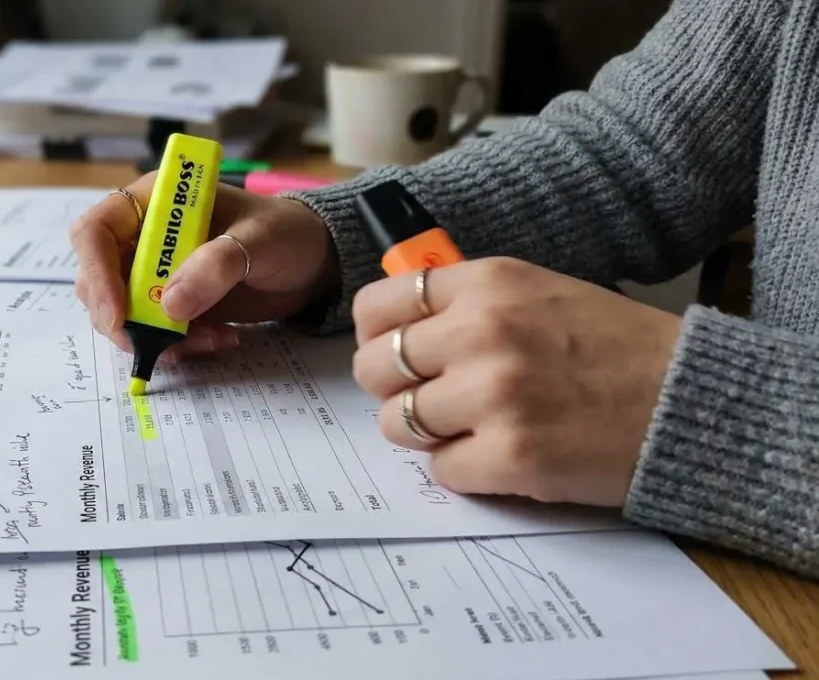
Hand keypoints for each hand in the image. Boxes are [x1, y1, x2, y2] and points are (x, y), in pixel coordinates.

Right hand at [70, 172, 339, 357]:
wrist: (311, 262)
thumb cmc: (284, 232)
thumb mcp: (258, 239)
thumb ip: (215, 266)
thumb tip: (169, 305)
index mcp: (153, 202)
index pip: (96, 232)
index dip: (97, 273)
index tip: (118, 314)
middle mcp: (143, 238)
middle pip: (97, 280)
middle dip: (120, 318)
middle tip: (153, 344)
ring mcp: (153, 275)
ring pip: (121, 314)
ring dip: (155, 337)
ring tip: (210, 339)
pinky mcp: (170, 307)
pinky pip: (153, 333)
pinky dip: (179, 346)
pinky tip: (221, 338)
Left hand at [351, 257, 682, 506]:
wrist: (694, 401)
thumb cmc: (615, 347)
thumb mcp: (539, 292)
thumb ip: (468, 302)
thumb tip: (394, 325)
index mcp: (487, 283)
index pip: (378, 306)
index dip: (376, 336)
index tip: (393, 352)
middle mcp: (482, 332)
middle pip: (375, 368)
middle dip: (397, 388)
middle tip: (433, 397)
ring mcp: (493, 396)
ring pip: (397, 423)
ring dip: (427, 432)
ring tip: (472, 427)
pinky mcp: (509, 456)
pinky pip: (441, 470)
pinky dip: (465, 470)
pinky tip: (504, 455)